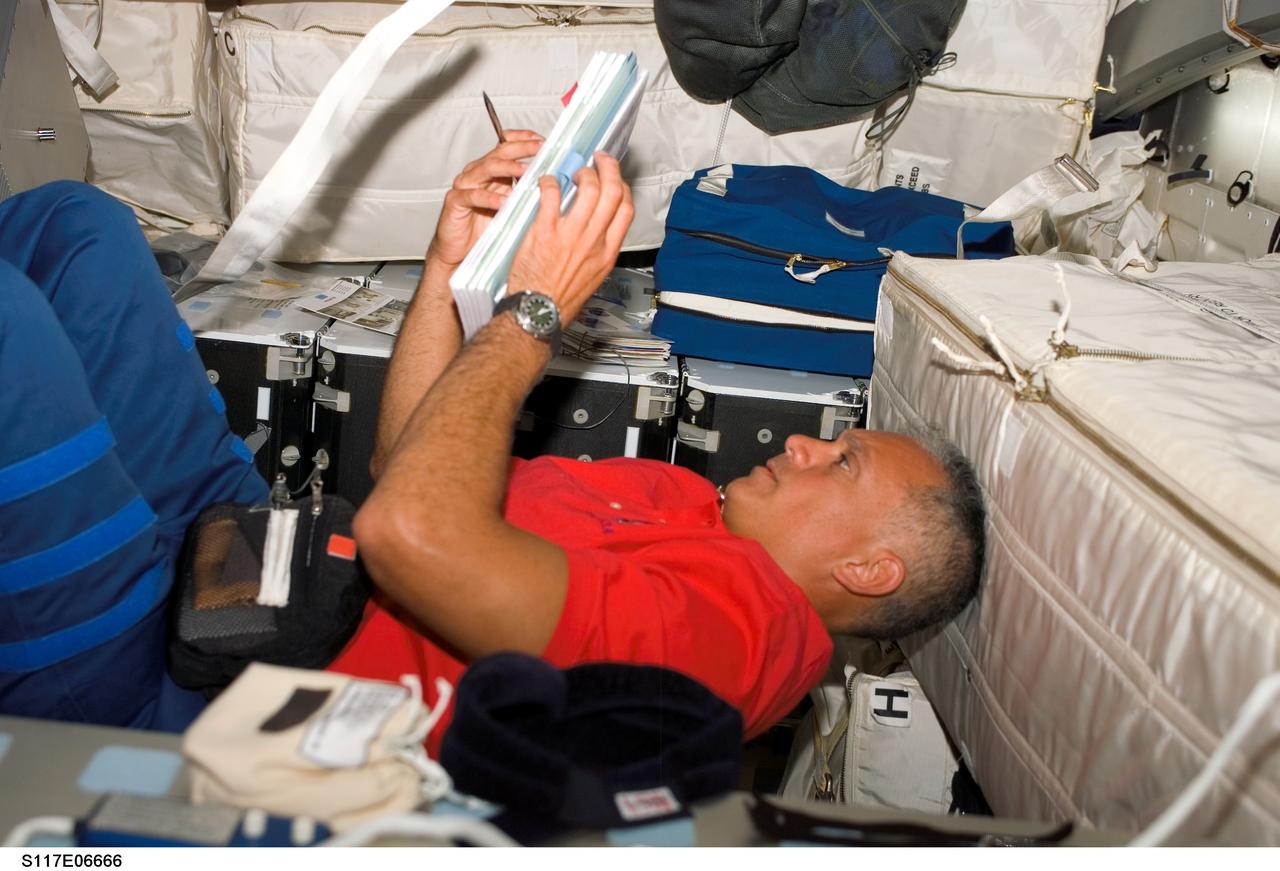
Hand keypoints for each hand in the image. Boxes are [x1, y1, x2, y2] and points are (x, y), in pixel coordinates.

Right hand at [427, 131, 543, 268]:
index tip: (542, 140)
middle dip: (521, 148)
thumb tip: (550, 181)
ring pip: (486, 169)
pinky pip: (472, 196)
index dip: (523, 139)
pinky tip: (503, 201)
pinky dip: (489, 198)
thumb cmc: (485, 229)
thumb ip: (524, 191)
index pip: (505, 146)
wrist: (459, 252)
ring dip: (508, 168)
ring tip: (526, 171)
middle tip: (540, 148)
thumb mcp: (511, 206)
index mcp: (490, 171)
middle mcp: (477, 174)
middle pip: (499, 153)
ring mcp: (464, 186)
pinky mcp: (455, 202)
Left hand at [505, 152, 633, 325]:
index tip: (614, 180)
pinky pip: (552, 195)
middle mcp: (593, 241)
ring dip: (582, 172)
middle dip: (608, 167)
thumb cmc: (560, 299)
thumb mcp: (593, 277)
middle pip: (613, 191)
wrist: (538, 313)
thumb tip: (597, 228)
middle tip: (598, 160)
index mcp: (607, 252)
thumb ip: (598, 250)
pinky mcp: (545, 233)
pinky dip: (550, 182)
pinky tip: (546, 183)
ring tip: (573, 172)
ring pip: (588, 188)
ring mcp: (570, 236)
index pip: (626, 209)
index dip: (622, 187)